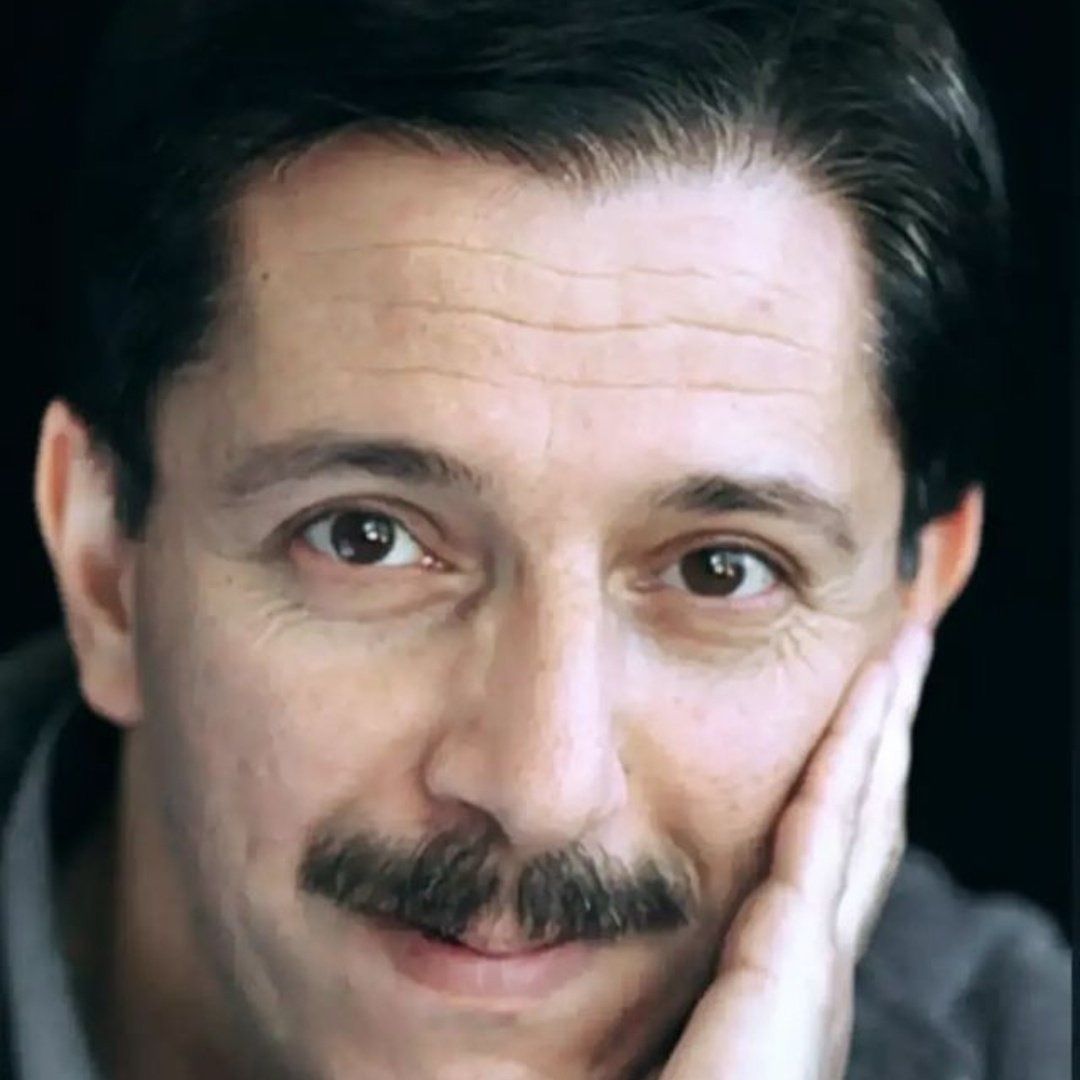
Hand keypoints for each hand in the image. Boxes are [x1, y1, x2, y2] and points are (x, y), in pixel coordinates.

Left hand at [649, 622, 934, 1079]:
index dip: (839, 770)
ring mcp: (811, 967)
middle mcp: (806, 966)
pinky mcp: (798, 967)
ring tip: (899, 654)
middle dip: (880, 736)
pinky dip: (856, 759)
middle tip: (898, 651)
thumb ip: (628, 978)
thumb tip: (568, 912)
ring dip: (879, 732)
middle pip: (854, 821)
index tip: (849, 702)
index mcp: (772, 978)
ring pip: (856, 815)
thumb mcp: (633, 1031)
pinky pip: (829, 835)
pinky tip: (871, 694)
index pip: (815, 847)